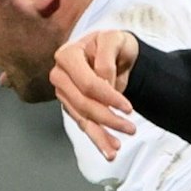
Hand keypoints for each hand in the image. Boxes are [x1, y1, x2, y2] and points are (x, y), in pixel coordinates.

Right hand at [50, 30, 140, 160]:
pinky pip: (83, 124)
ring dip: (100, 136)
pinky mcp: (70, 106)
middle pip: (84, 104)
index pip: (87, 83)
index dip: (108, 97)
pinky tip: (109, 150)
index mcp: (67, 55)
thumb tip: (104, 84)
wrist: (116, 53)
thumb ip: (107, 59)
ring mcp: (63, 92)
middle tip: (131, 129)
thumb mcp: (115, 40)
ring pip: (82, 118)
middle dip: (108, 119)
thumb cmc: (114, 44)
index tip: (129, 108)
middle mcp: (60, 74)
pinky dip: (96, 138)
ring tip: (116, 149)